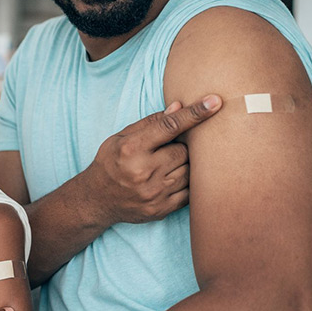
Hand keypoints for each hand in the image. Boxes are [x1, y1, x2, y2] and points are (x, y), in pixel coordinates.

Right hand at [85, 95, 221, 225]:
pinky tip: (170, 180)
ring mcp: (154, 192)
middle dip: (179, 148)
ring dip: (183, 166)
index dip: (194, 113)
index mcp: (131, 149)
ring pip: (189, 171)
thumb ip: (150, 123)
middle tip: (165, 151)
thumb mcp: (120, 138)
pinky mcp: (162, 209)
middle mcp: (143, 170)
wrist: (96, 200)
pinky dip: (185, 184)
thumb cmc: (110, 163)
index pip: (169, 126)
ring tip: (165, 167)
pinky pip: (189, 192)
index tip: (215, 101)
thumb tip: (178, 107)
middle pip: (183, 151)